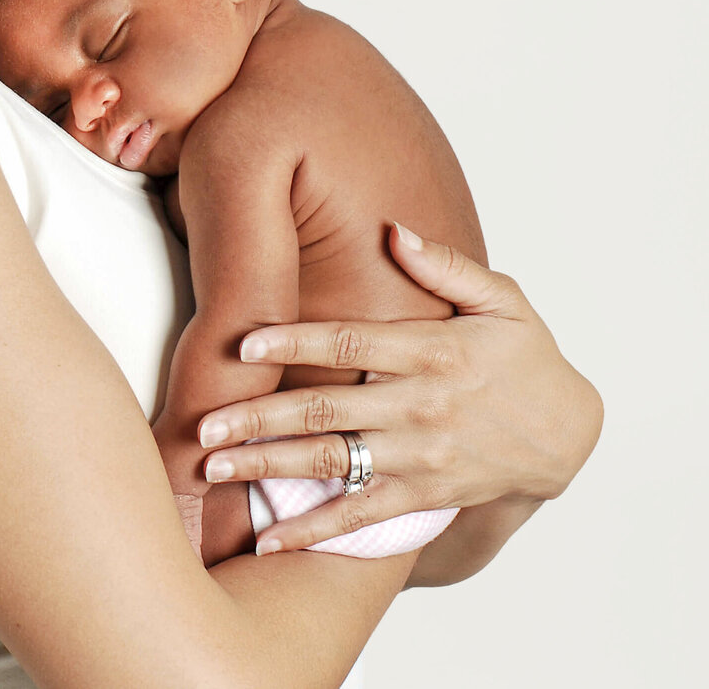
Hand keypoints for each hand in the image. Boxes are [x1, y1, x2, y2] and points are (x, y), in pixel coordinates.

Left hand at [195, 224, 602, 552]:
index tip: (243, 343)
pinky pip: (361, 517)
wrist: (566, 433)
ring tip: (213, 468)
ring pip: (333, 463)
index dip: (294, 341)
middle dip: (260, 417)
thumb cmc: (526, 355)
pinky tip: (269, 541)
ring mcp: (419, 456)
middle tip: (204, 424)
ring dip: (270, 468)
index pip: (351, 342)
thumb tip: (395, 230)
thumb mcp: (502, 298)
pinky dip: (315, 531)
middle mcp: (419, 407)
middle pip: (327, 410)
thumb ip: (445, 264)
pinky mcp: (423, 494)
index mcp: (432, 352)